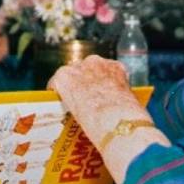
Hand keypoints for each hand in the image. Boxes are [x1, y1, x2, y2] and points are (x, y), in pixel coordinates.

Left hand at [48, 56, 166, 183]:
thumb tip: (113, 113)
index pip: (102, 71)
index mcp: (116, 68)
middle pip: (82, 70)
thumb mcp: (129, 105)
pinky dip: (54, 96)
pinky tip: (54, 108)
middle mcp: (97, 62)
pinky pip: (54, 85)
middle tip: (79, 101)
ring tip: (65, 106)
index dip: (97, 85)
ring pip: (68, 76)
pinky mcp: (63, 77)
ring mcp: (78, 68)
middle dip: (80, 84)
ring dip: (67, 89)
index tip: (95, 95)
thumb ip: (118, 101)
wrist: (117, 121)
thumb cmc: (129, 120)